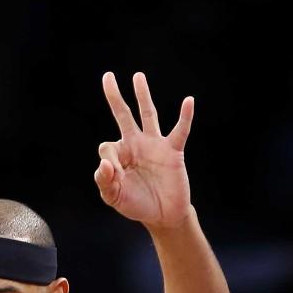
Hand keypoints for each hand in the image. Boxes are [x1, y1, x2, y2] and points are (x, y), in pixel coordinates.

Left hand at [93, 71, 194, 229]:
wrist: (163, 216)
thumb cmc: (137, 204)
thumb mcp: (114, 197)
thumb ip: (105, 182)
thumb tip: (105, 164)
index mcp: (120, 155)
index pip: (108, 147)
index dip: (108, 162)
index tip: (114, 175)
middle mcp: (136, 145)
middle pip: (123, 115)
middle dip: (115, 97)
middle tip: (107, 76)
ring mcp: (154, 146)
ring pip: (148, 115)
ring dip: (143, 96)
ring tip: (137, 77)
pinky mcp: (173, 151)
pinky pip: (180, 130)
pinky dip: (185, 116)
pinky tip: (188, 101)